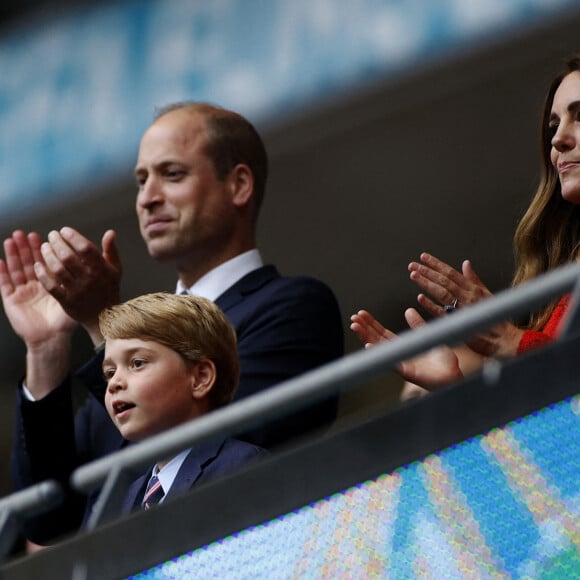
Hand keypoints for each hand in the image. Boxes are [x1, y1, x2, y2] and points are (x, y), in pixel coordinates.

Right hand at [0, 231, 76, 346]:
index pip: (47, 262)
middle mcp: (35, 286)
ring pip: (17, 270)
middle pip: (30, 262)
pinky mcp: (11, 301)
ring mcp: (22, 292)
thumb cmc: (65, 321)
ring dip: (14, 255)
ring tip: (12, 240)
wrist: (52, 340)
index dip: (46, 250)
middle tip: (29, 234)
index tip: (48, 236)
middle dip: (28, 248)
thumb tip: (93, 266)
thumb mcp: (75, 298)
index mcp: (50, 284)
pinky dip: (2, 273)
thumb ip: (82, 281)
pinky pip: (5, 285)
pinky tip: (0, 261)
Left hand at [34, 227, 121, 344]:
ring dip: (48, 256)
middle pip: (69, 257)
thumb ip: (111, 250)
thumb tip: (110, 232)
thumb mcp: (115, 269)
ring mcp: (77, 290)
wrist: (105, 317)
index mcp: (102, 269)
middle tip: (52, 235)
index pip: (86, 248)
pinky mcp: (67, 301)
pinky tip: (38, 265)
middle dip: (57, 243)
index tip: (64, 230)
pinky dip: (43, 274)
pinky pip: (51, 286)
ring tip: (44, 247)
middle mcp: (89, 279)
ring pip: (58, 269)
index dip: (73, 237)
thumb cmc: (108, 289)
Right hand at [350, 308, 462, 389]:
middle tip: (354, 318)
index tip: (362, 314)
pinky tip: (369, 346)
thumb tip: (408, 311)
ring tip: (355, 327)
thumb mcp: (428, 336)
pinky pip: (390, 361)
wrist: (454, 376)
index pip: (382, 334)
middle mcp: (398, 355)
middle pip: (377, 340)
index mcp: (402, 347)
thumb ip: (418, 325)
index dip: (372, 324)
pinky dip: (379, 354)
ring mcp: (400, 363)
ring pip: (379, 349)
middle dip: (364, 329)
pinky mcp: (406, 372)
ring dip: (366, 338)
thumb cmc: (444, 361)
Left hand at [408, 252, 522, 357]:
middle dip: (427, 271)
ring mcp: (464, 310)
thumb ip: (474, 279)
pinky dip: (431, 305)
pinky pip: (443, 313)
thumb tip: (465, 264)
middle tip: (413, 265)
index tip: (423, 257)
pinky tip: (420, 298)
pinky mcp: (460, 324)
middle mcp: (468, 296)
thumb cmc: (496, 317)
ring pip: (443, 292)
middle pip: (445, 280)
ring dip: (427, 283)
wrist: (506, 339)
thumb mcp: (486, 294)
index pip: (451, 273)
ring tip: (414, 275)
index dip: (436, 264)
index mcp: (473, 289)